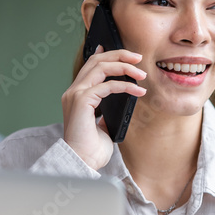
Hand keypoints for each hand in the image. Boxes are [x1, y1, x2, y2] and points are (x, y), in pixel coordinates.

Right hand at [61, 45, 145, 169]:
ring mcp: (75, 94)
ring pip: (101, 67)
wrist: (82, 162)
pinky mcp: (81, 101)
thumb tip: (120, 101)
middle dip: (119, 55)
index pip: (90, 66)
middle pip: (96, 61)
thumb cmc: (91, 148)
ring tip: (141, 73)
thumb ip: (105, 110)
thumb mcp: (102, 124)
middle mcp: (73, 92)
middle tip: (139, 57)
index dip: (106, 54)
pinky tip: (138, 91)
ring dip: (124, 66)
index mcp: (75, 95)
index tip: (124, 52)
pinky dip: (125, 86)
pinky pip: (107, 85)